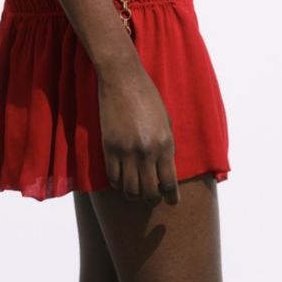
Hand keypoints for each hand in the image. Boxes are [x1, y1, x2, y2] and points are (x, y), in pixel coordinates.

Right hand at [97, 61, 180, 204]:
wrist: (123, 79)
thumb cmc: (147, 96)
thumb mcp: (166, 119)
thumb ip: (168, 144)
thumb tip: (167, 166)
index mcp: (165, 144)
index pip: (170, 182)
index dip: (172, 197)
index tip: (172, 202)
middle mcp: (147, 152)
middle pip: (150, 192)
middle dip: (153, 199)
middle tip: (153, 197)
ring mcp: (126, 151)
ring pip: (130, 190)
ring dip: (134, 195)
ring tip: (136, 191)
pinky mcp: (109, 148)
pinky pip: (113, 178)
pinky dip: (118, 183)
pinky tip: (121, 180)